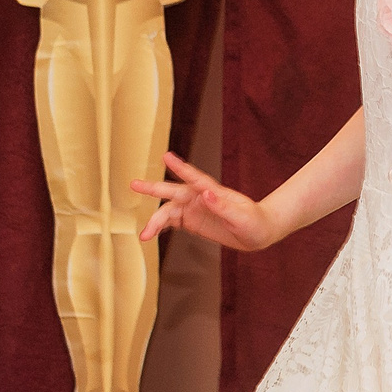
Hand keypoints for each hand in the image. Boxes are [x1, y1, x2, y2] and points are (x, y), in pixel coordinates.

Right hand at [134, 152, 283, 250]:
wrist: (258, 233)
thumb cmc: (254, 222)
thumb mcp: (242, 217)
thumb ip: (223, 207)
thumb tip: (206, 195)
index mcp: (213, 191)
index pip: (194, 177)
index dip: (180, 167)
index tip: (167, 156)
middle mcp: (200, 197)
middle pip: (173, 191)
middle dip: (153, 188)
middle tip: (134, 184)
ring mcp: (195, 208)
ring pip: (169, 211)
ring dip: (155, 221)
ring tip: (143, 235)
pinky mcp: (192, 221)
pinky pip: (172, 222)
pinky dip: (160, 226)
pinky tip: (149, 233)